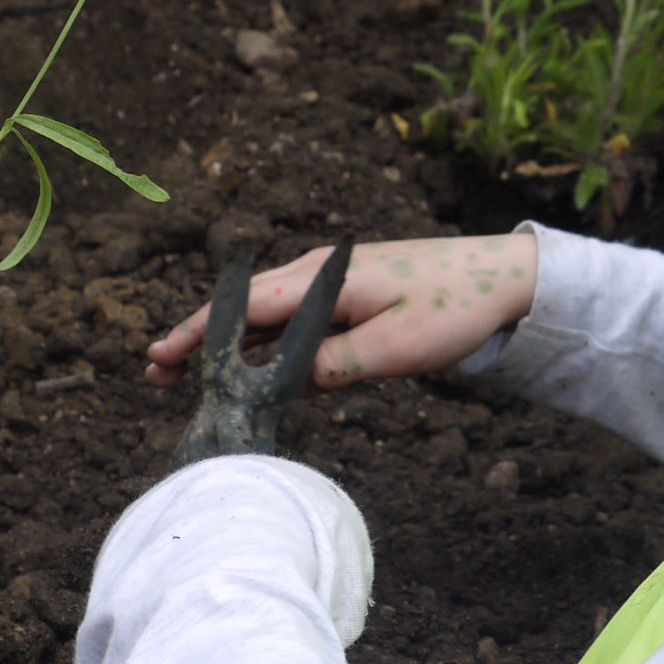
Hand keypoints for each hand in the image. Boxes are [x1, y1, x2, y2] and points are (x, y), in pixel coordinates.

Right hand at [145, 234, 538, 391]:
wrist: (507, 279)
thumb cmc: (455, 307)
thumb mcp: (394, 349)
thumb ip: (334, 367)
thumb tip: (288, 386)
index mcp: (319, 280)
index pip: (241, 309)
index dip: (196, 334)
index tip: (160, 356)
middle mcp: (313, 276)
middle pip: (238, 313)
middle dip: (195, 343)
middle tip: (156, 374)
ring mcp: (327, 289)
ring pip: (260, 322)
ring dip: (224, 351)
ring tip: (184, 379)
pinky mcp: (343, 304)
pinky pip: (289, 330)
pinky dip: (261, 353)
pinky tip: (245, 379)